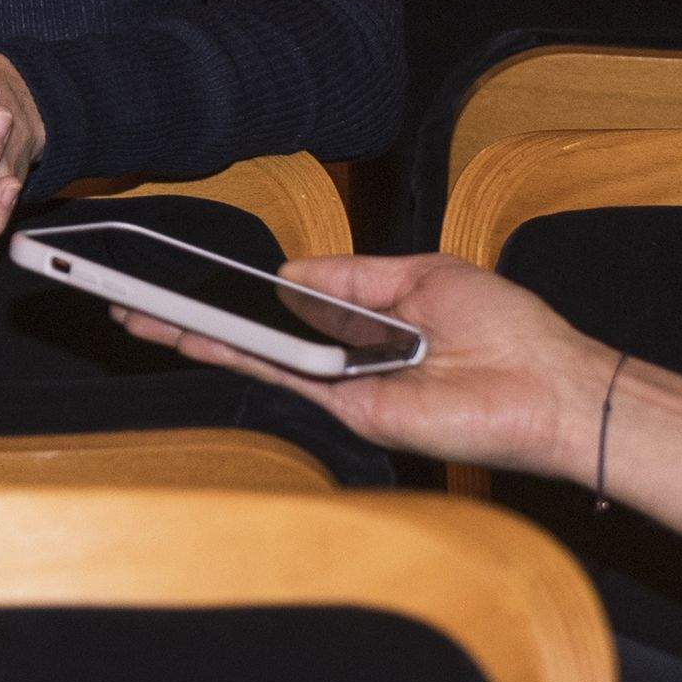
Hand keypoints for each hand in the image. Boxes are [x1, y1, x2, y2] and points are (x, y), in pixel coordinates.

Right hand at [110, 251, 604, 474]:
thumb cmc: (507, 331)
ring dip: (197, 337)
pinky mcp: (353, 409)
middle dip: (194, 319)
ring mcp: (345, 387)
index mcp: (368, 321)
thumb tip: (292, 272)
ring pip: (258, 358)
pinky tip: (193, 338)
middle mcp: (348, 358)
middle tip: (131, 303)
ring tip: (140, 318)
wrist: (551, 389)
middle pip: (257, 336)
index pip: (288, 304)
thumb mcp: (424, 276)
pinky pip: (287, 376)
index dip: (241, 292)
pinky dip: (237, 354)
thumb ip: (353, 277)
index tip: (193, 277)